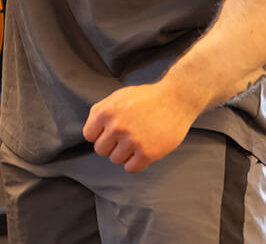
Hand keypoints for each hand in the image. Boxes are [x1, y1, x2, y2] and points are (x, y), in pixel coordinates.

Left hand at [82, 81, 202, 172]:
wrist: (176, 99)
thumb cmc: (146, 98)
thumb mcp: (117, 96)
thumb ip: (101, 111)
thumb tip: (91, 131)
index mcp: (106, 112)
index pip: (89, 135)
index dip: (99, 134)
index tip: (108, 133)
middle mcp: (117, 127)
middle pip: (101, 150)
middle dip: (110, 145)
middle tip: (123, 138)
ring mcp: (133, 141)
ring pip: (115, 160)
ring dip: (123, 154)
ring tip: (134, 143)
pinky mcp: (148, 153)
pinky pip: (131, 168)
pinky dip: (133, 163)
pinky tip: (140, 153)